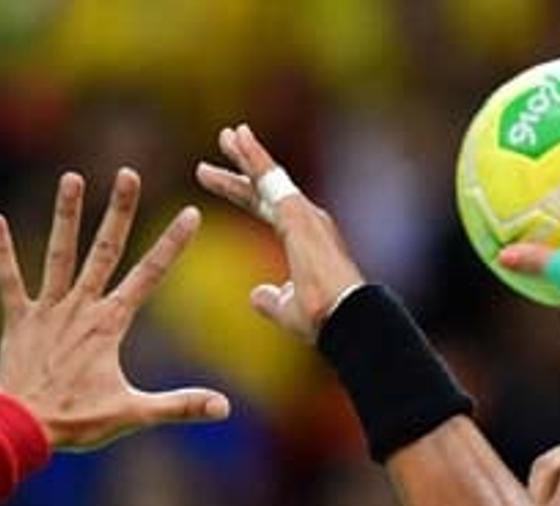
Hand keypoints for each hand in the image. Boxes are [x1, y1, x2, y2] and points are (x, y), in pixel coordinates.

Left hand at [0, 169, 229, 450]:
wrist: (22, 429)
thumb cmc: (78, 422)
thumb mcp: (134, 413)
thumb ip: (180, 406)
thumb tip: (225, 408)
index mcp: (110, 324)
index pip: (149, 275)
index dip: (172, 244)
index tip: (190, 214)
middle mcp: (80, 308)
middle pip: (104, 250)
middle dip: (120, 211)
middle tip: (129, 173)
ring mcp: (47, 311)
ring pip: (59, 254)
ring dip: (65, 216)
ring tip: (72, 178)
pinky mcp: (18, 320)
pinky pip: (8, 279)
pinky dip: (2, 251)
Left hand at [195, 125, 364, 340]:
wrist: (343, 316)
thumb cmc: (323, 318)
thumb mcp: (287, 308)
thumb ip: (271, 299)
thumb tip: (257, 294)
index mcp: (303, 240)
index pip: (266, 207)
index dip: (242, 192)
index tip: (216, 180)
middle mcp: (307, 221)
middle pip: (267, 187)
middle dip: (243, 166)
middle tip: (225, 140)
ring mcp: (305, 215)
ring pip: (270, 177)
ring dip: (248, 154)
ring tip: (229, 134)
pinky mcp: (299, 213)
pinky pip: (271, 178)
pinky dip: (255, 157)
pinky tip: (240, 139)